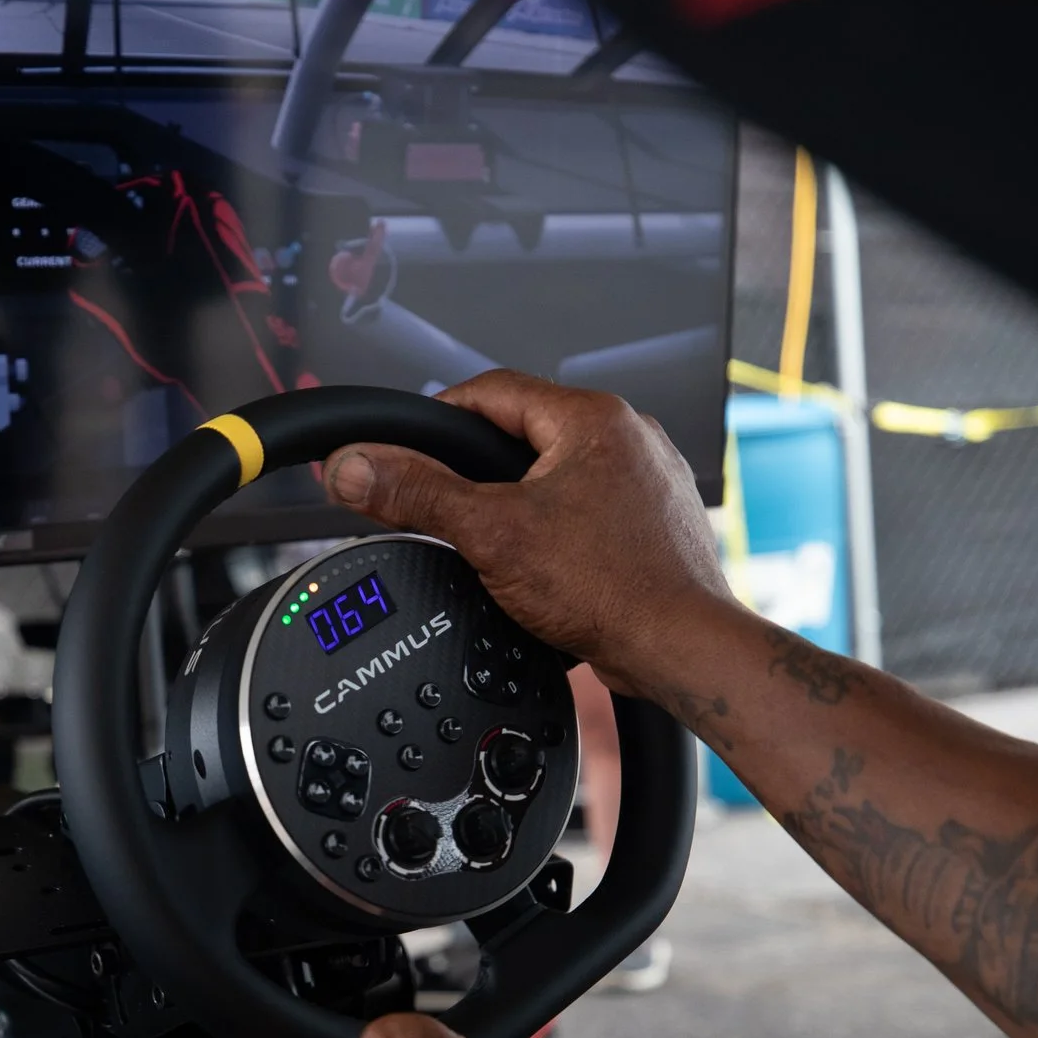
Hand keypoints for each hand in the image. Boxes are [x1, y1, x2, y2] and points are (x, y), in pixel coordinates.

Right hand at [324, 371, 733, 696]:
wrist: (679, 647)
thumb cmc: (616, 588)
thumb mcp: (492, 535)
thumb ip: (418, 495)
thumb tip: (358, 467)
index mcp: (594, 418)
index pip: (493, 390)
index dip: (439, 416)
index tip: (410, 442)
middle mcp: (629, 437)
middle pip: (524, 432)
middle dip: (480, 468)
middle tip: (450, 503)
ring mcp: (647, 480)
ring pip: (557, 473)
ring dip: (520, 502)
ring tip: (502, 541)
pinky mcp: (652, 522)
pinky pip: (587, 508)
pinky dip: (556, 529)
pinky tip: (546, 566)